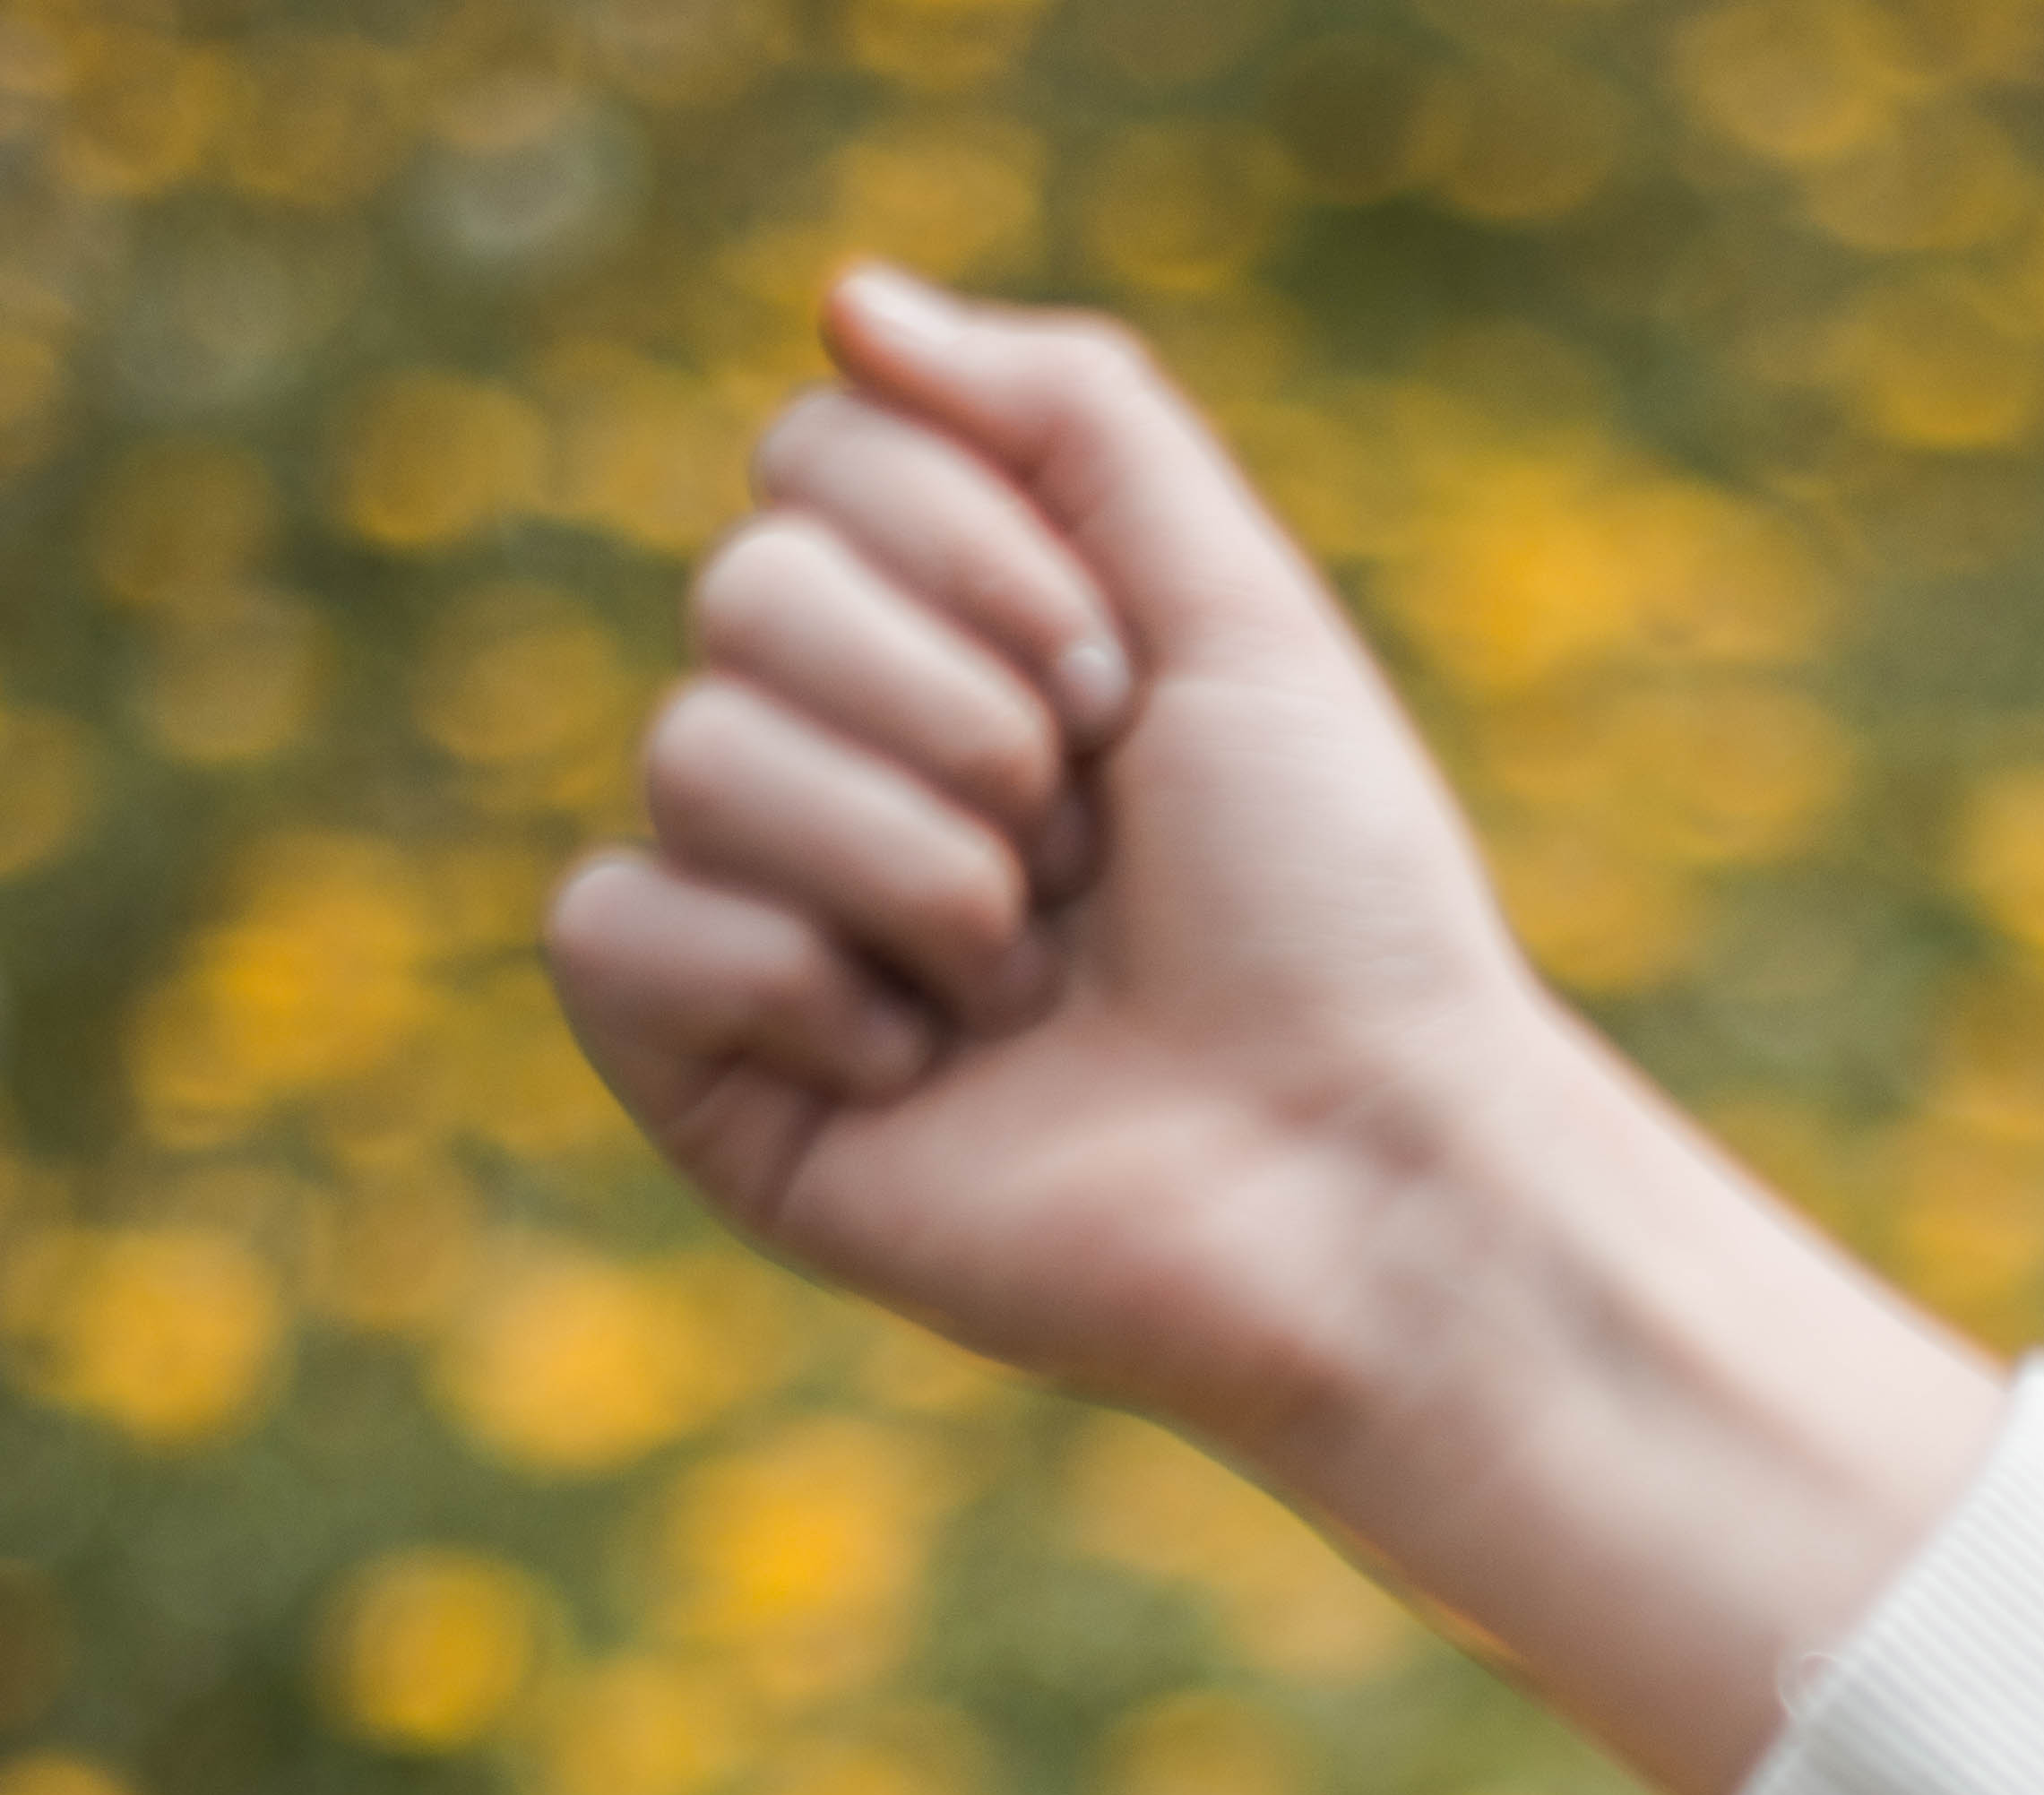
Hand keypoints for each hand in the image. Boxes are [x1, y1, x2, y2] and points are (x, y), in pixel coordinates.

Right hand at [546, 267, 1541, 1450]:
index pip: (813, 458)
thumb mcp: (1234, 600)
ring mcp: (775, 943)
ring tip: (1036, 990)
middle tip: (1092, 863)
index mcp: (948, 655)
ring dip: (917, 866)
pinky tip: (918, 1072)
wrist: (1363, 1169)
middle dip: (956, 719)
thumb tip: (847, 303)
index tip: (1122, 696)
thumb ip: (1069, 413)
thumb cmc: (1331, 910)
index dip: (976, 556)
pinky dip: (781, 977)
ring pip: (687, 756)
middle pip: (741, 592)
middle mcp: (845, 781)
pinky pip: (608, 934)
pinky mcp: (727, 1101)